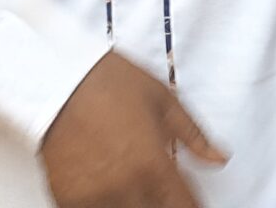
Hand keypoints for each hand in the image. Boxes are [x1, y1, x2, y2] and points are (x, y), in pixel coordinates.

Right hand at [40, 53, 226, 207]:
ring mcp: (94, 197)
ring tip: (131, 180)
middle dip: (163, 203)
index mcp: (154, 166)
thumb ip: (194, 136)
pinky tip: (108, 187)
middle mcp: (125, 188)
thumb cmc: (109, 83)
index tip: (189, 200)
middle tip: (158, 186)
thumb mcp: (164, 101)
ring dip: (136, 204)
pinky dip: (106, 204)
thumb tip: (219, 157)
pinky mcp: (68, 199)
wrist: (57, 79)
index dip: (193, 207)